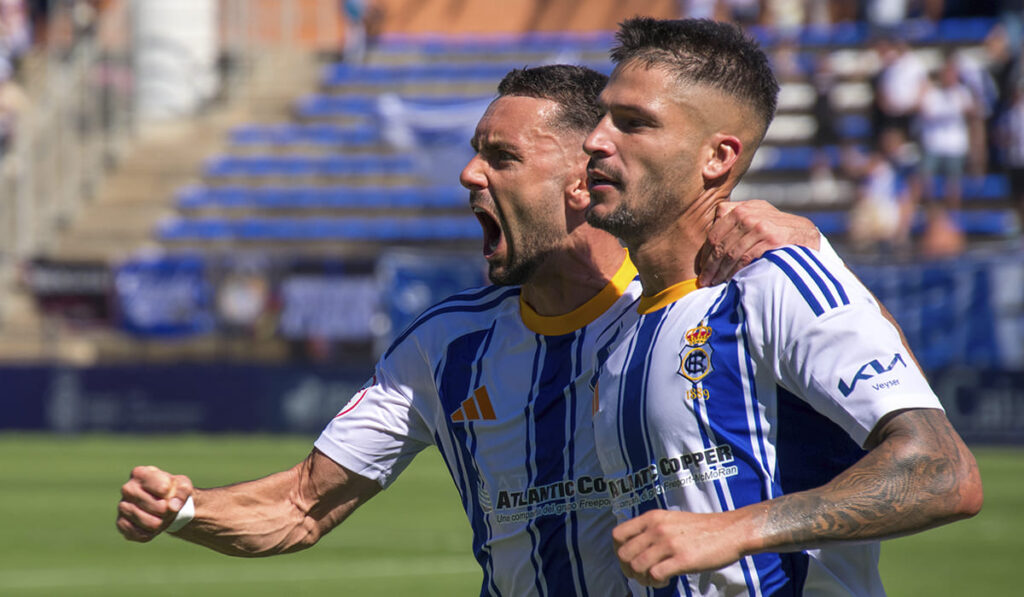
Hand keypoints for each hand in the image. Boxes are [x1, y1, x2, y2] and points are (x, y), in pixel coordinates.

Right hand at [117, 465, 193, 541]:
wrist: (163, 505)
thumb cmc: (172, 490)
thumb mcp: (183, 485)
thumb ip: (182, 491)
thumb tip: (173, 506)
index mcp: (140, 473)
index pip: (164, 488)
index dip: (173, 494)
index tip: (170, 492)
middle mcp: (127, 489)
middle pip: (160, 508)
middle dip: (169, 511)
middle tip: (167, 507)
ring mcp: (122, 507)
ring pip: (152, 523)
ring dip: (162, 523)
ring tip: (160, 516)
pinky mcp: (121, 524)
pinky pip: (141, 535)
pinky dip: (151, 533)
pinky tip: (150, 525)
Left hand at [613, 509, 746, 586]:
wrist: (730, 530)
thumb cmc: (701, 528)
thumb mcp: (670, 519)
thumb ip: (651, 529)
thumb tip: (633, 548)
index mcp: (652, 517)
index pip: (617, 535)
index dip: (619, 551)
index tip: (630, 560)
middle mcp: (656, 528)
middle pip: (624, 555)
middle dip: (629, 570)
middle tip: (642, 574)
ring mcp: (669, 543)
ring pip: (637, 567)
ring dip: (642, 579)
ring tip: (654, 579)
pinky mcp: (682, 559)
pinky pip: (655, 575)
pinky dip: (656, 583)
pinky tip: (665, 580)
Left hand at [697, 200, 819, 286]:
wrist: (810, 237)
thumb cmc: (779, 232)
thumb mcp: (759, 218)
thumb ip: (737, 219)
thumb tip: (712, 224)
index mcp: (744, 208)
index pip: (716, 231)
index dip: (706, 253)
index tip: (702, 268)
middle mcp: (751, 213)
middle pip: (721, 243)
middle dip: (711, 265)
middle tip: (705, 281)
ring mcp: (762, 225)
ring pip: (731, 252)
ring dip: (721, 271)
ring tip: (715, 284)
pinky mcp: (772, 239)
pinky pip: (746, 258)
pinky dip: (736, 271)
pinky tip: (732, 280)